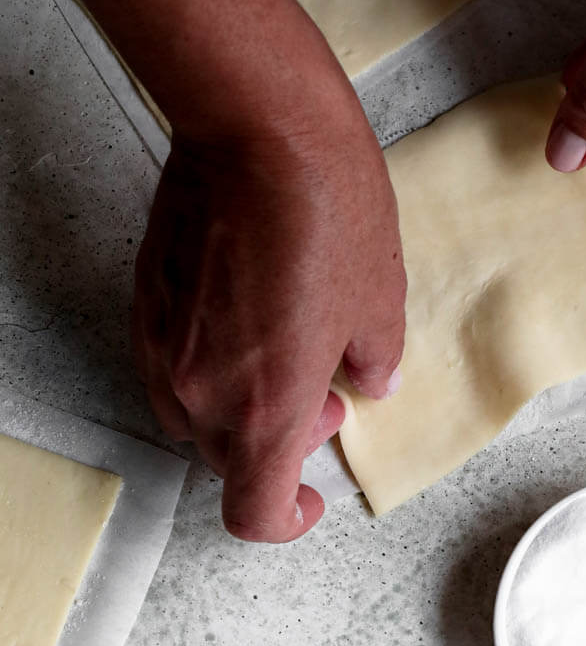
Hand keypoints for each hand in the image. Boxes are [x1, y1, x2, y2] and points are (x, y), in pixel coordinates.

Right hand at [133, 122, 405, 541]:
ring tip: (284, 357)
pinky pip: (170, 370)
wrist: (256, 125)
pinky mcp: (146, 304)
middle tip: (323, 401)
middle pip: (229, 463)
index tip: (309, 499)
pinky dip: (208, 373)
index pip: (255, 513)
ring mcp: (164, 349)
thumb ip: (374, 361)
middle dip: (278, 449)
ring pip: (195, 419)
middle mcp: (204, 392)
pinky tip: (244, 325)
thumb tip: (371, 383)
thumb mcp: (379, 299)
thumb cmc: (325, 209)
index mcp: (267, 408)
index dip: (286, 520)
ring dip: (239, 412)